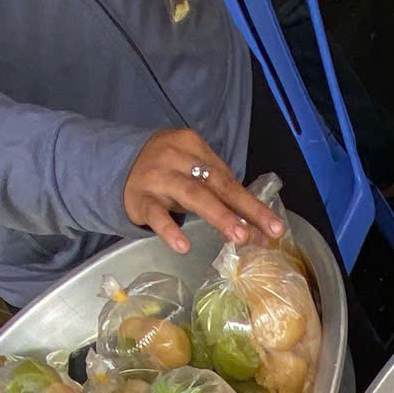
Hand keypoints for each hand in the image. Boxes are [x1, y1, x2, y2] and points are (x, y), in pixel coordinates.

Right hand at [123, 129, 286, 253]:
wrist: (120, 165)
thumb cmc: (168, 172)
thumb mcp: (193, 172)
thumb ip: (220, 194)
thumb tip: (257, 228)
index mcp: (195, 146)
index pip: (228, 179)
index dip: (251, 204)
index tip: (273, 227)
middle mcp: (178, 157)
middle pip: (217, 184)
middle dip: (244, 208)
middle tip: (268, 231)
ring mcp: (158, 176)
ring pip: (192, 195)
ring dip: (219, 215)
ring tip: (239, 236)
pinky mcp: (141, 198)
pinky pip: (157, 215)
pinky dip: (170, 230)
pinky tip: (183, 245)